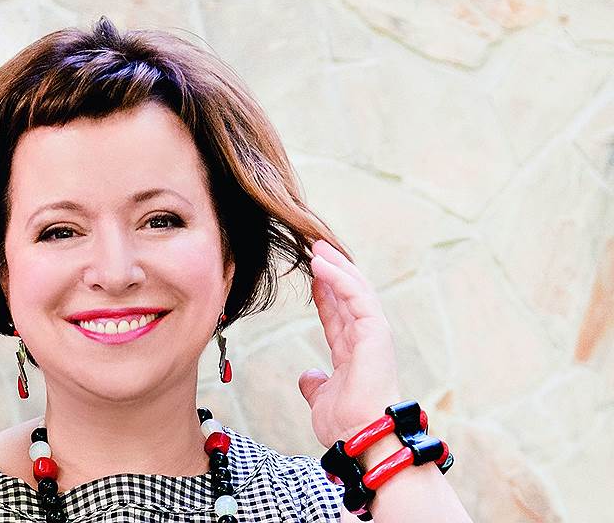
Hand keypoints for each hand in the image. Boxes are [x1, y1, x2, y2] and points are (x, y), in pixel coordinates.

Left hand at [297, 240, 400, 447]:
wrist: (361, 439)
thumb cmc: (346, 425)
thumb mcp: (322, 398)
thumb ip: (316, 384)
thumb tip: (308, 376)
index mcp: (354, 353)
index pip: (338, 315)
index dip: (325, 293)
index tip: (311, 273)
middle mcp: (366, 340)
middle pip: (349, 296)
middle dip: (332, 271)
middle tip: (314, 248)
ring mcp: (374, 335)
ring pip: (356, 290)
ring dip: (336, 267)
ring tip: (316, 247)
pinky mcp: (377, 333)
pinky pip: (357, 298)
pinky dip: (339, 279)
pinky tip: (321, 265)